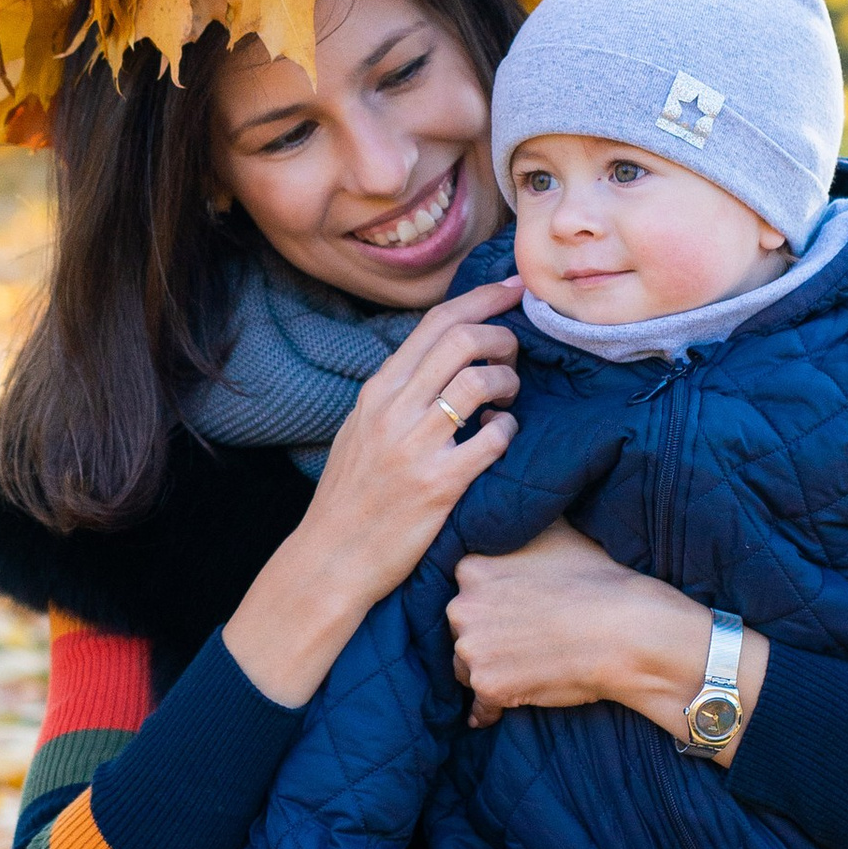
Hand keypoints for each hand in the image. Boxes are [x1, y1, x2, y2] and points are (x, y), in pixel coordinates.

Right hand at [223, 276, 520, 707]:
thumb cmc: (353, 496)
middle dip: (502, 337)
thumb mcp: (363, 430)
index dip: (483, 298)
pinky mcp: (438, 485)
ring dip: (508, 383)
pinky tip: (502, 436)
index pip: (435, 323)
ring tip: (508, 398)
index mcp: (377, 392)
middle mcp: (393, 411)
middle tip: (515, 355)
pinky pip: (491, 438)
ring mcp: (414, 447)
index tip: (515, 289)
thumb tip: (448, 360)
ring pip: (478, 381)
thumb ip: (400, 394)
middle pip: (462, 340)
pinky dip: (508, 430)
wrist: (332, 559)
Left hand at [447, 520, 770, 738]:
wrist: (625, 630)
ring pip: (467, 664)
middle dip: (485, 634)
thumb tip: (516, 504)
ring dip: (489, 668)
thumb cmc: (598, 579)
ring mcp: (471, 648)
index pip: (464, 589)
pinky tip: (512, 701)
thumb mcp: (556, 532)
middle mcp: (460, 606)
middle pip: (461, 626)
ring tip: (525, 667)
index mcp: (471, 566)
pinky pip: (481, 704)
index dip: (489, 602)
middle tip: (523, 639)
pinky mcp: (487, 686)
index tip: (511, 610)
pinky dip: (493, 707)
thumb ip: (522, 523)